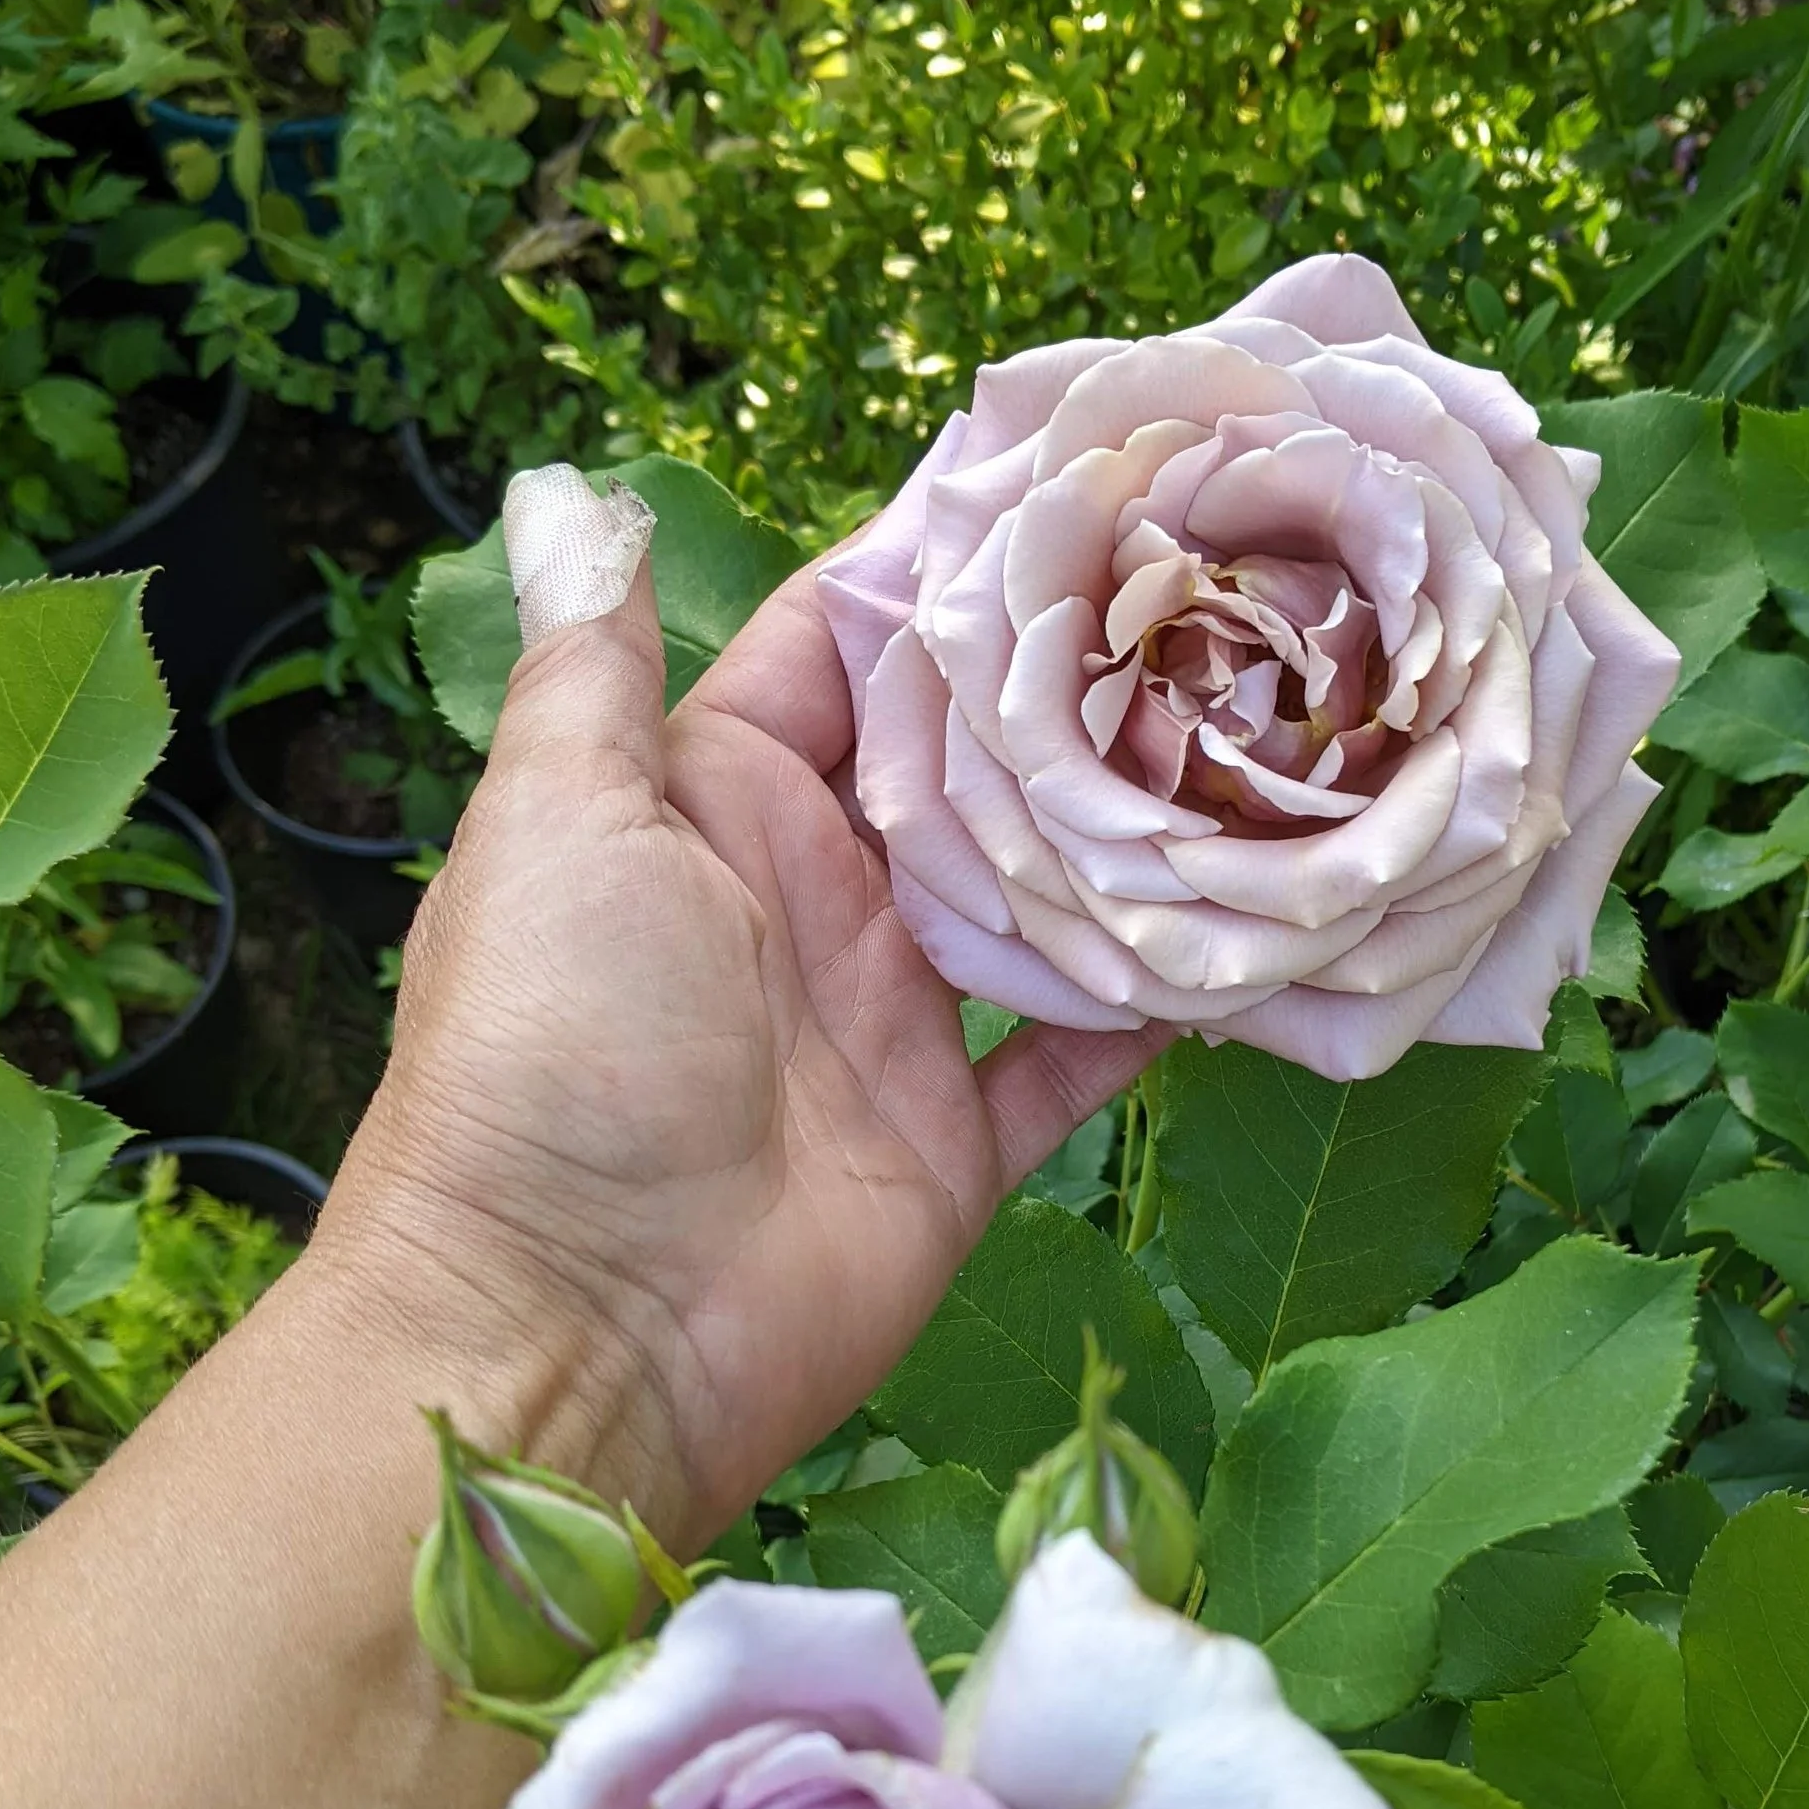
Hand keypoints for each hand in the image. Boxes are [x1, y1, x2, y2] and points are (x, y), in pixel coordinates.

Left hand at [326, 545, 1161, 1545]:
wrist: (574, 1327)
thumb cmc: (549, 1050)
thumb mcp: (555, 821)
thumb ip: (598, 672)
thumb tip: (587, 510)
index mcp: (710, 799)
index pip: (841, 647)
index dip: (940, 566)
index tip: (1066, 481)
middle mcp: (811, 893)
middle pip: (961, 763)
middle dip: (1065, 687)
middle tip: (1214, 591)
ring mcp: (889, 1021)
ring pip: (1038, 898)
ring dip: (1126, 832)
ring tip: (1260, 730)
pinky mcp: (955, 1143)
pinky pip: (1076, 1058)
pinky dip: (1150, 1006)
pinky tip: (1249, 929)